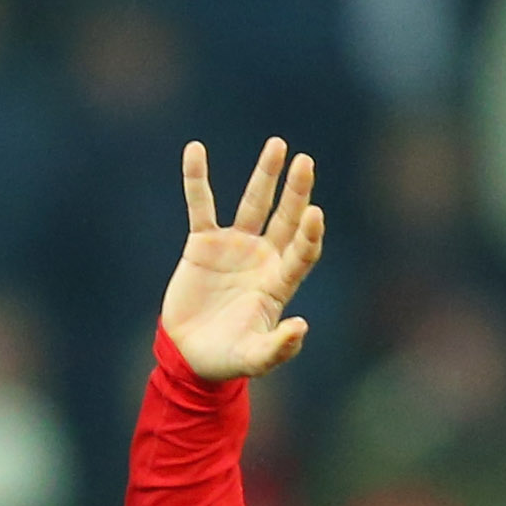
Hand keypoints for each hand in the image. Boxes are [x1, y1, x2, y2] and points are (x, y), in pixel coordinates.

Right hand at [156, 137, 326, 383]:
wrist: (190, 355)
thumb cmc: (228, 358)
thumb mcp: (254, 359)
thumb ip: (278, 348)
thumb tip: (301, 326)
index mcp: (279, 283)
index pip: (302, 252)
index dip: (309, 234)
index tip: (315, 212)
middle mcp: (263, 258)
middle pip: (286, 218)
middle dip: (296, 191)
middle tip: (305, 162)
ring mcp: (234, 247)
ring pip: (253, 204)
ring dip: (264, 175)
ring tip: (278, 146)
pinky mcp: (203, 243)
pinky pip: (201, 206)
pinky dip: (197, 180)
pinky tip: (195, 151)